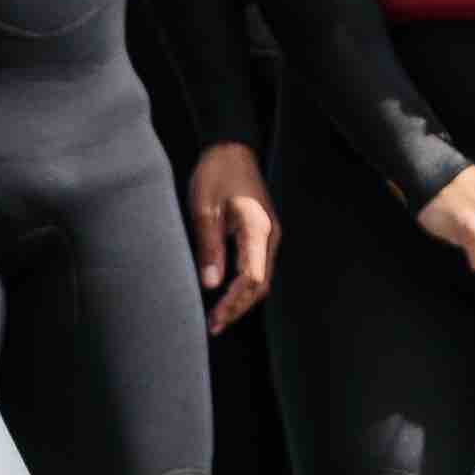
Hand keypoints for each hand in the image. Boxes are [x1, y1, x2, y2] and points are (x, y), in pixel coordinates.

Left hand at [184, 145, 277, 322]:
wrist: (232, 147)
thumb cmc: (216, 173)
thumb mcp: (205, 209)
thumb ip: (209, 247)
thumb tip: (211, 285)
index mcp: (257, 229)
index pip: (251, 278)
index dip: (233, 303)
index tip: (214, 318)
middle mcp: (269, 235)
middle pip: (260, 284)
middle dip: (237, 308)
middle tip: (213, 326)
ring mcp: (269, 234)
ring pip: (261, 278)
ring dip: (241, 300)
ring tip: (218, 317)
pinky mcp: (263, 233)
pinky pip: (258, 266)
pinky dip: (243, 285)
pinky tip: (226, 293)